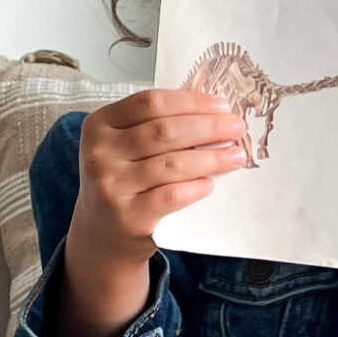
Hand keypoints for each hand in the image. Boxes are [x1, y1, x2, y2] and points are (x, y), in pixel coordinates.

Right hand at [51, 88, 245, 336]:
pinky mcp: (128, 216)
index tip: (221, 104)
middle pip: (164, 130)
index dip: (190, 101)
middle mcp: (100, 153)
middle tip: (237, 127)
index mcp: (100, 124)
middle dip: (208, 127)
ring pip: (171, 163)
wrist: (103, 235)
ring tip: (236, 155)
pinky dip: (194, 188)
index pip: (151, 103)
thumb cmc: (123, 182)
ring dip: (210, 158)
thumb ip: (154, 127)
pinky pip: (170, 196)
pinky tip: (211, 183)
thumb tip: (211, 112)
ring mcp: (111, 186)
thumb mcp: (125, 148)